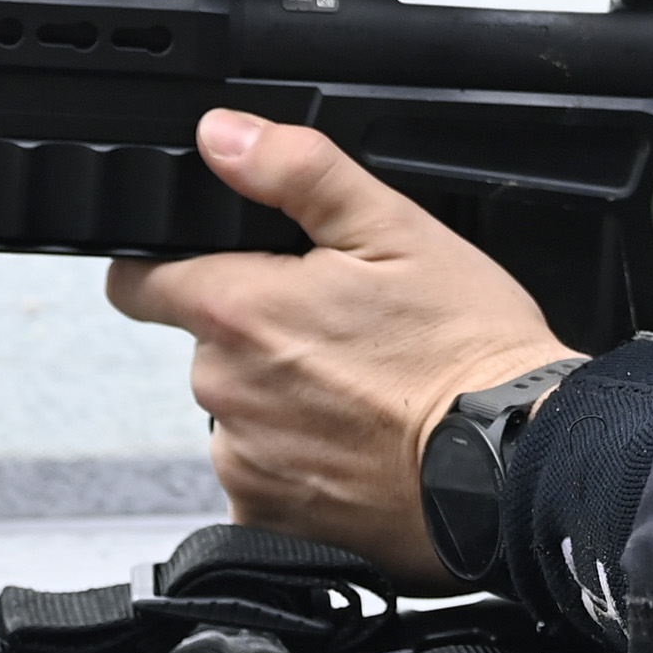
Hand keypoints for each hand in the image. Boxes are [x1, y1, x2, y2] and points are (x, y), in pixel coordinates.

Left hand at [106, 109, 580, 583]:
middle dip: (259, 336)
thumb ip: (297, 170)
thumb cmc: (465, 347)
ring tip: (365, 394)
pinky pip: (262, 479)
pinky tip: (360, 448)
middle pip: (208, 348)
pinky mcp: (269, 516)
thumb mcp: (397, 228)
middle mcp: (224, 389)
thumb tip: (221, 135)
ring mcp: (243, 460)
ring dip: (281, 402)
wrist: (515, 460)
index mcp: (240, 309)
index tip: (227, 273)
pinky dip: (300, 465)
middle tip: (344, 334)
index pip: (137, 283)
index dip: (172, 268)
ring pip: (239, 414)